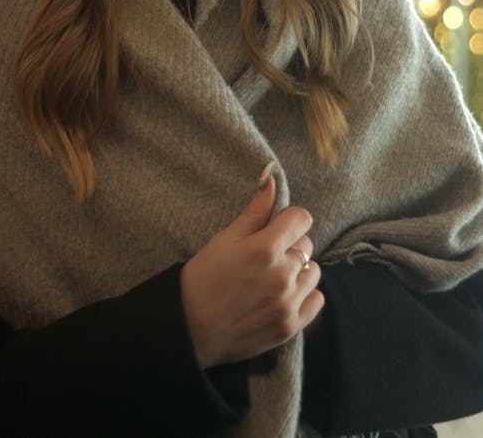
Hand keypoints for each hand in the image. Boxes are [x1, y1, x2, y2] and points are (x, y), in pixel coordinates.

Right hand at [180, 173, 323, 368]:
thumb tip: (271, 178)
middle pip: (307, 244)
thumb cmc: (203, 278)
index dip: (289, 219)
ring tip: (275, 276)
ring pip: (314, 272)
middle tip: (268, 255)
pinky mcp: (290, 327)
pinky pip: (317, 301)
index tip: (278, 226)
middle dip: (291, 244)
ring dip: (300, 270)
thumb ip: (255, 211)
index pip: (302, 218)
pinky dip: (305, 296)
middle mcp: (282, 275)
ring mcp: (288, 303)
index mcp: (265, 248)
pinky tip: (284, 295)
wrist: (190, 329)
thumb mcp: (226, 238)